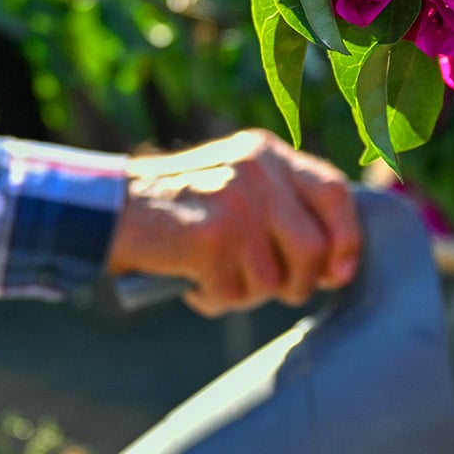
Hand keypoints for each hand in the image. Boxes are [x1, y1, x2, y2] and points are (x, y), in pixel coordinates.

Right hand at [107, 130, 360, 315]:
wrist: (107, 208)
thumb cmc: (176, 206)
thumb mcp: (233, 181)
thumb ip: (281, 205)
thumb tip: (334, 261)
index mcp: (267, 153)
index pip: (334, 192)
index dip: (346, 239)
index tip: (339, 273)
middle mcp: (256, 171)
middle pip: (313, 248)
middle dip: (296, 283)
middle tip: (268, 288)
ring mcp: (234, 203)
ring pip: (273, 280)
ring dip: (245, 295)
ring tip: (213, 276)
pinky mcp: (210, 238)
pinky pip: (233, 294)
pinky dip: (212, 300)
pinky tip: (190, 281)